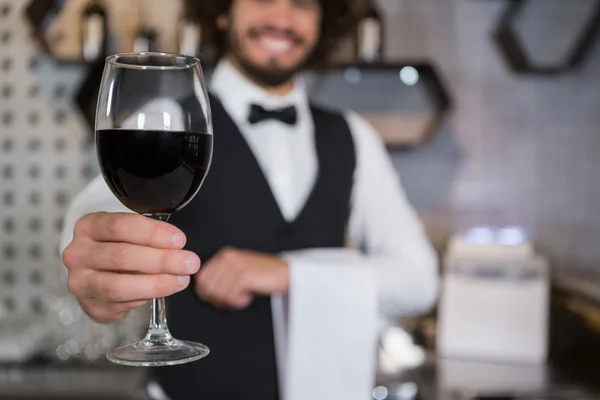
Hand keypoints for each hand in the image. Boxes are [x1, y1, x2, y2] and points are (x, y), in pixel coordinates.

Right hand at [62, 212, 200, 323]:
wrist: (99, 269)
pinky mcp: (90, 306)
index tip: (180, 240)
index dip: (153, 233)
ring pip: (119, 286)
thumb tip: (178, 246)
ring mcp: (80, 282)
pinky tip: (161, 290)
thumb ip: (150, 234)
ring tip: (181, 280)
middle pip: (121, 257)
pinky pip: (121, 305)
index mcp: (88, 226)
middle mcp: (78, 254)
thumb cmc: (121, 244)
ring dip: (156, 284)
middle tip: (189, 263)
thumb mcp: (131, 230)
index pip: (120, 226)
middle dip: (162, 260)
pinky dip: (145, 298)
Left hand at [195, 247, 289, 310]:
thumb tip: (205, 293)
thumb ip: (221, 278)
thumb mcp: (238, 272)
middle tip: (232, 301)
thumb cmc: (264, 276)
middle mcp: (228, 257)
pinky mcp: (244, 275)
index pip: (201, 279)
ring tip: (242, 298)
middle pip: (206, 287)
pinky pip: (230, 296)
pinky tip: (247, 298)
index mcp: (224, 255)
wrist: (286, 273)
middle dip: (217, 300)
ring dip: (229, 302)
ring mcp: (236, 265)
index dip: (207, 294)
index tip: (219, 300)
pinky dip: (238, 302)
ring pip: (217, 293)